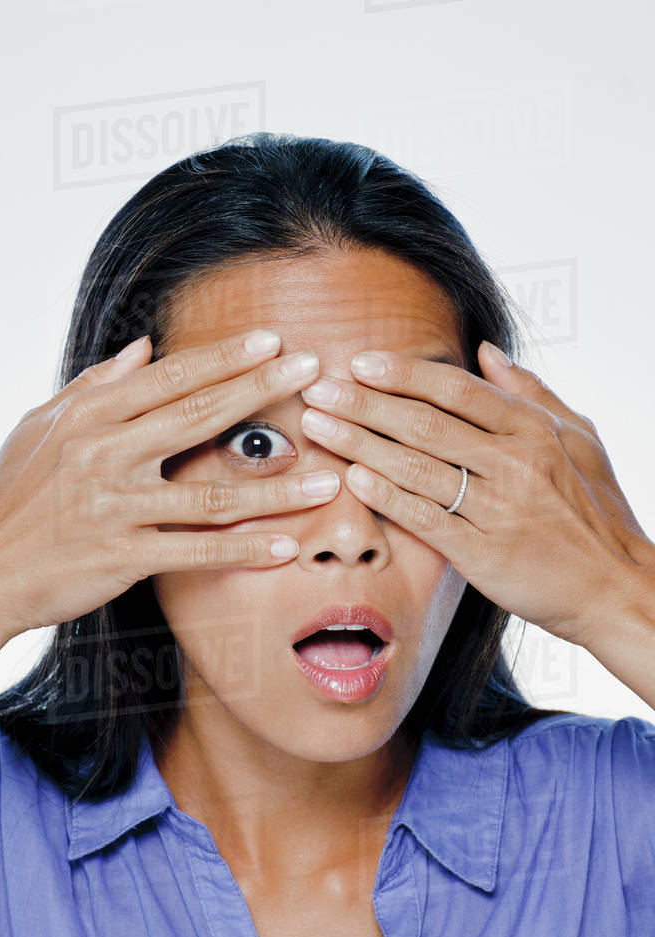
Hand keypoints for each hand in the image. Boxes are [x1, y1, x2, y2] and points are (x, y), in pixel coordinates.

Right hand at [0, 331, 337, 636]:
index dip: (225, 358)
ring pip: (210, 495)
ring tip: (329, 478)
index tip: (272, 341)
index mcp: (89, 416)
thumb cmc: (8, 498)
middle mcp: (104, 454)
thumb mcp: (39, 426)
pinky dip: (244, 552)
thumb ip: (96, 385)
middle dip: (261, 390)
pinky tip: (285, 548)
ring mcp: (114, 507)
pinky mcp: (120, 557)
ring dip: (275, 488)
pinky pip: (195, 554)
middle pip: (198, 416)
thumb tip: (144, 346)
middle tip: (314, 372)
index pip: (170, 377)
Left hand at [299, 340, 654, 647]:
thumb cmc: (596, 511)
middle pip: (425, 424)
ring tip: (318, 427)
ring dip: (360, 444)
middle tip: (318, 390)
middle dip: (364, 404)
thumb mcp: (579, 439)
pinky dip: (387, 496)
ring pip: (416, 468)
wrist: (617, 587)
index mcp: (534, 430)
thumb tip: (485, 350)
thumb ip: (530, 392)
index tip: (359, 362)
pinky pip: (425, 519)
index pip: (456, 390)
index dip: (404, 374)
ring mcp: (499, 510)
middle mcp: (516, 464)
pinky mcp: (484, 555)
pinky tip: (353, 477)